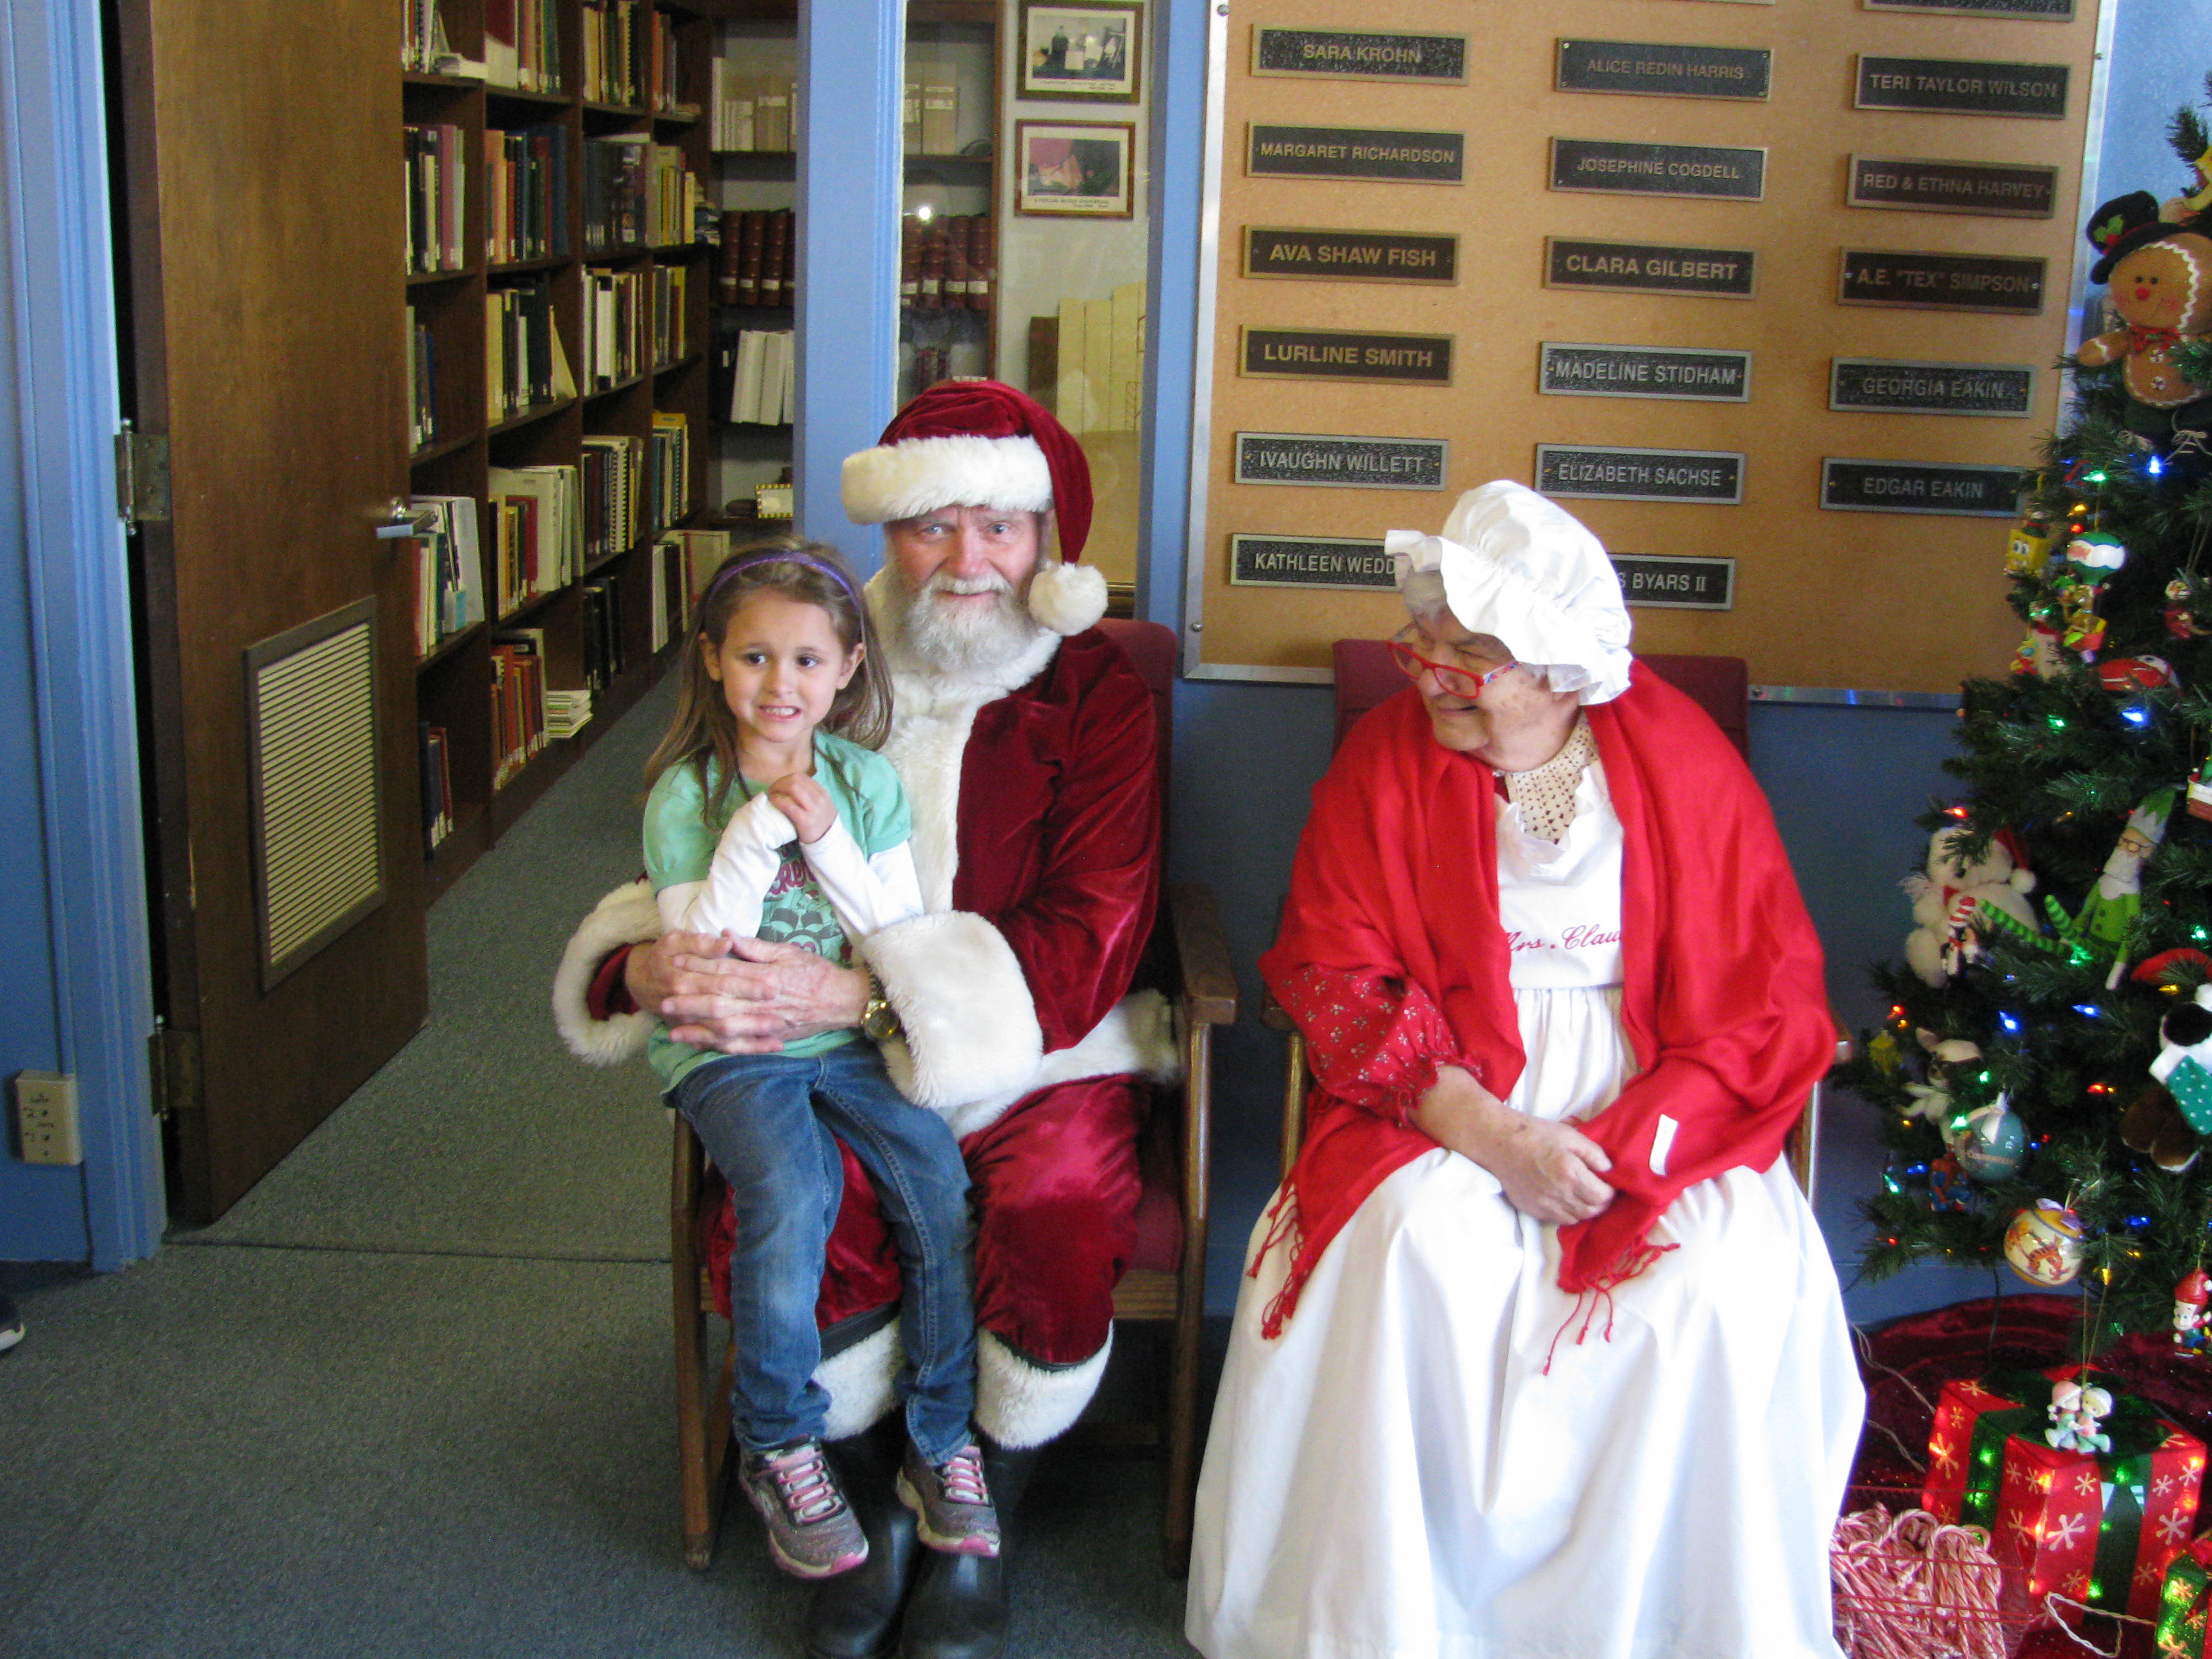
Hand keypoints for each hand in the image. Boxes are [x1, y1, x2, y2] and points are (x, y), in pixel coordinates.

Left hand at [626, 931, 869, 1053]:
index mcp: (766, 976)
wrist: (844, 1001)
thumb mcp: (789, 952)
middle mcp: (763, 1001)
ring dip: (698, 1027)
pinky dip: (719, 1046)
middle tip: (664, 997)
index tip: (675, 961)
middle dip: (690, 1000)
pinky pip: (741, 1045)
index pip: (726, 969)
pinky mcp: (770, 1037)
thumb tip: (726, 936)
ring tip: (673, 1027)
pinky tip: (700, 1045)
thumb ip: (756, 947)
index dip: (698, 965)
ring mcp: (767, 1022)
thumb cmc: (817, 973)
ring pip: (726, 1026)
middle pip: (720, 1001)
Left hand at [767, 774, 834, 843]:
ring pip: (793, 788)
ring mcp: (813, 808)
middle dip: (780, 783)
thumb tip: (789, 788)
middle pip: (795, 780)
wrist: (828, 842)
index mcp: (822, 792)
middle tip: (772, 790)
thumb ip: (810, 795)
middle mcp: (819, 798)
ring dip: (778, 789)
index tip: (779, 786)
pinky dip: (778, 800)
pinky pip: (789, 805)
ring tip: (772, 796)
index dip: (786, 779)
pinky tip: (773, 802)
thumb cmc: (820, 824)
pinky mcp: (805, 820)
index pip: (801, 777)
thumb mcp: (821, 805)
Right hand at [1414, 1065, 1613, 1225]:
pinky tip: (1566, 1199)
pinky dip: (1567, 1213)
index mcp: (1571, 1174)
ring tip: (1584, 1196)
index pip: (1603, 1197)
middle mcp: (1559, 1194)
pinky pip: (1558, 1220)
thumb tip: (1609, 1170)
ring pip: (1576, 1219)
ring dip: (1585, 1210)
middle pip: (1592, 1211)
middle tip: (1600, 1190)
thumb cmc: (1535, 1133)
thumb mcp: (1570, 1135)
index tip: (1609, 1182)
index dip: (1611, 1191)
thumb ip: (1594, 1153)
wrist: (1499, 1142)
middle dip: (1601, 1203)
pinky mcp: (1532, 1209)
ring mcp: (1544, 1205)